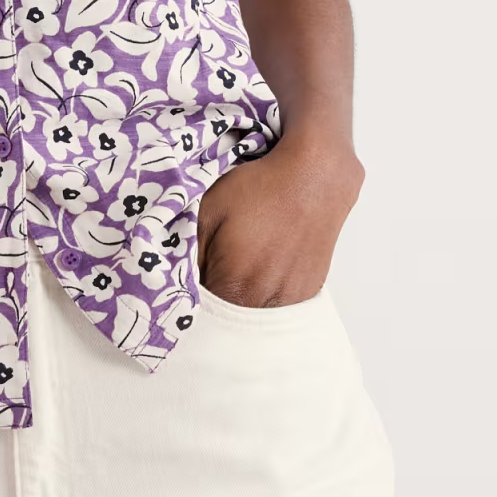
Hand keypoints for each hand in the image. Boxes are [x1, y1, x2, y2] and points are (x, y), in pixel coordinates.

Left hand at [196, 134, 363, 307]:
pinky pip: (278, 305)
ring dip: (243, 299)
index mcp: (233, 283)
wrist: (314, 178)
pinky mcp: (308, 292)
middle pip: (228, 317)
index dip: (192, 297)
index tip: (192, 280)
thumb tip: (183, 278)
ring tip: (243, 264)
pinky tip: (266, 266)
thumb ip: (190, 252)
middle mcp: (263, 299)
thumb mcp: (209, 210)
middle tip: (215, 267)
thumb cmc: (259, 189)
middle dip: (216, 298)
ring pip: (254, 314)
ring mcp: (289, 299)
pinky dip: (267, 294)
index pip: (202, 313)